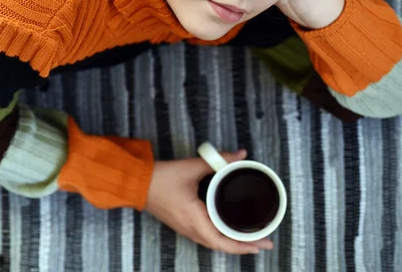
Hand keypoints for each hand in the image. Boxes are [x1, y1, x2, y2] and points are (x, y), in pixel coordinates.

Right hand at [144, 149, 274, 254]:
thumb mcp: (192, 166)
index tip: (263, 243)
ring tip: (250, 240)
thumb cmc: (161, 177)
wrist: (137, 183)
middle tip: (264, 242)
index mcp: (194, 218)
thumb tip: (241, 155)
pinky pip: (205, 237)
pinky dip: (220, 239)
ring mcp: (185, 229)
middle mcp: (190, 228)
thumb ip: (219, 160)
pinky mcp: (182, 224)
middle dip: (244, 247)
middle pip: (221, 246)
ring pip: (213, 243)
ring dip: (232, 244)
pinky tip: (228, 233)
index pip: (223, 241)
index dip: (244, 245)